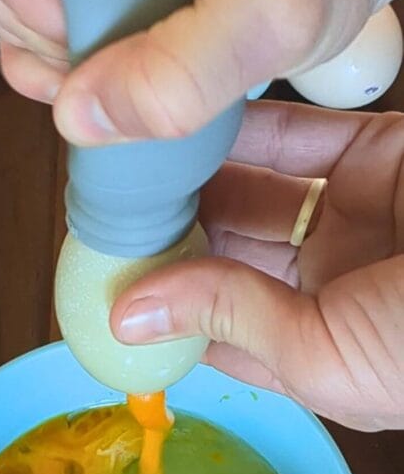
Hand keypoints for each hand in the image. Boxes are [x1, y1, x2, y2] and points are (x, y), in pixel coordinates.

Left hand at [109, 101, 403, 431]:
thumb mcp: (331, 355)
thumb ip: (235, 323)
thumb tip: (131, 315)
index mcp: (317, 352)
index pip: (216, 328)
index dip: (160, 302)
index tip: (98, 271)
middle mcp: (329, 286)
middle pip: (226, 251)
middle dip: (169, 229)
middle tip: (101, 199)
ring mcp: (354, 218)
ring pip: (254, 188)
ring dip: (195, 173)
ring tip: (129, 156)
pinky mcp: (379, 156)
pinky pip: (298, 134)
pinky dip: (245, 125)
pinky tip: (188, 117)